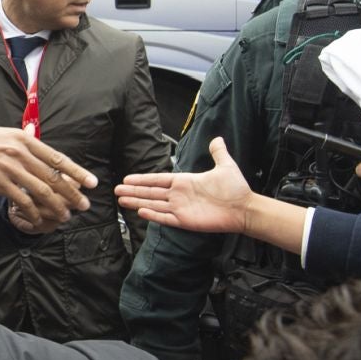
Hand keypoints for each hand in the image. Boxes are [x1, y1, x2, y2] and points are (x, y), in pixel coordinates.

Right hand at [0, 127, 94, 226]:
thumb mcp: (4, 134)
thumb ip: (23, 140)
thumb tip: (37, 137)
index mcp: (25, 140)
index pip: (57, 158)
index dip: (77, 172)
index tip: (91, 182)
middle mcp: (20, 153)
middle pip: (53, 177)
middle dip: (72, 193)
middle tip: (84, 205)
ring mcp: (10, 168)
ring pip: (41, 191)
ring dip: (56, 206)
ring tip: (65, 215)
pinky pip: (22, 200)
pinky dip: (33, 211)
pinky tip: (38, 218)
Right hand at [116, 136, 253, 233]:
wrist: (244, 208)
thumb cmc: (235, 189)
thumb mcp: (225, 166)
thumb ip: (218, 153)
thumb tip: (217, 139)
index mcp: (184, 182)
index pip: (158, 180)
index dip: (142, 179)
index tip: (127, 178)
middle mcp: (179, 195)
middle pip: (151, 192)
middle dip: (133, 191)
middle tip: (116, 190)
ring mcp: (181, 209)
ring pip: (153, 205)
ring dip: (137, 202)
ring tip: (121, 201)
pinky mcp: (185, 221)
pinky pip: (165, 218)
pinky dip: (153, 215)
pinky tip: (140, 211)